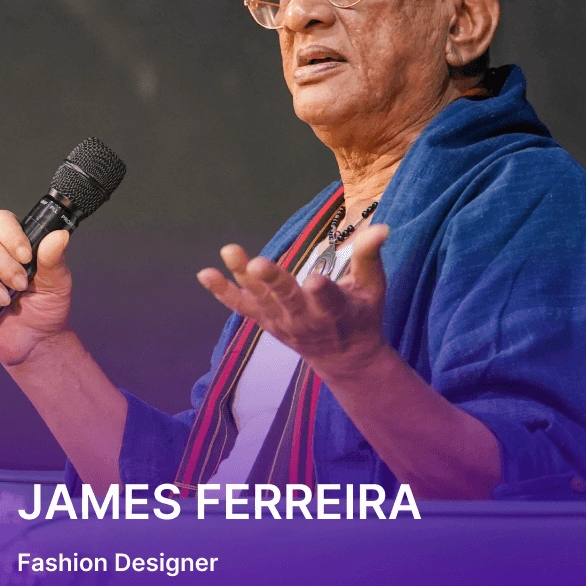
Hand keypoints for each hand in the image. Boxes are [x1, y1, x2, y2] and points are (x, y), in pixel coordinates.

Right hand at [0, 210, 71, 366]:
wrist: (37, 341)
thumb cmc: (46, 308)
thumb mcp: (57, 282)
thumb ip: (54, 258)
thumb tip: (59, 235)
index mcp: (11, 246)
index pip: (0, 221)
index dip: (10, 234)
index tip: (26, 256)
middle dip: (3, 265)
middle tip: (20, 285)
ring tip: (4, 300)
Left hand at [197, 224, 389, 381]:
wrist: (344, 359)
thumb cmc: (362, 317)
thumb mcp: (373, 289)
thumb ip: (370, 257)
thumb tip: (380, 226)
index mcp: (336, 311)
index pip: (329, 300)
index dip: (322, 291)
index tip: (316, 280)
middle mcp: (305, 319)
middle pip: (287, 299)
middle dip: (274, 282)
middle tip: (259, 264)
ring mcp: (281, 322)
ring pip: (261, 299)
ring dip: (243, 276)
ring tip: (230, 251)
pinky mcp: (265, 321)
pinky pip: (241, 307)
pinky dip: (222, 292)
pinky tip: (205, 273)